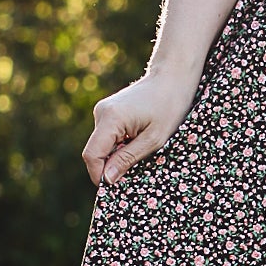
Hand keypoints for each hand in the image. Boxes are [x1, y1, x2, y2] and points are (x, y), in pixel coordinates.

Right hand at [82, 65, 201, 187]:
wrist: (173, 77)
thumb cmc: (170, 106)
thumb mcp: (154, 139)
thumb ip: (128, 159)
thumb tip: (107, 179)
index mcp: (111, 118)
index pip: (92, 155)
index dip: (99, 175)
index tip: (115, 188)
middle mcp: (101, 113)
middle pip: (95, 152)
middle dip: (109, 167)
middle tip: (134, 174)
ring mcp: (103, 111)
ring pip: (101, 146)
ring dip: (115, 156)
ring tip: (140, 152)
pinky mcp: (108, 112)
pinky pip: (107, 137)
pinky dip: (118, 146)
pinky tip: (137, 142)